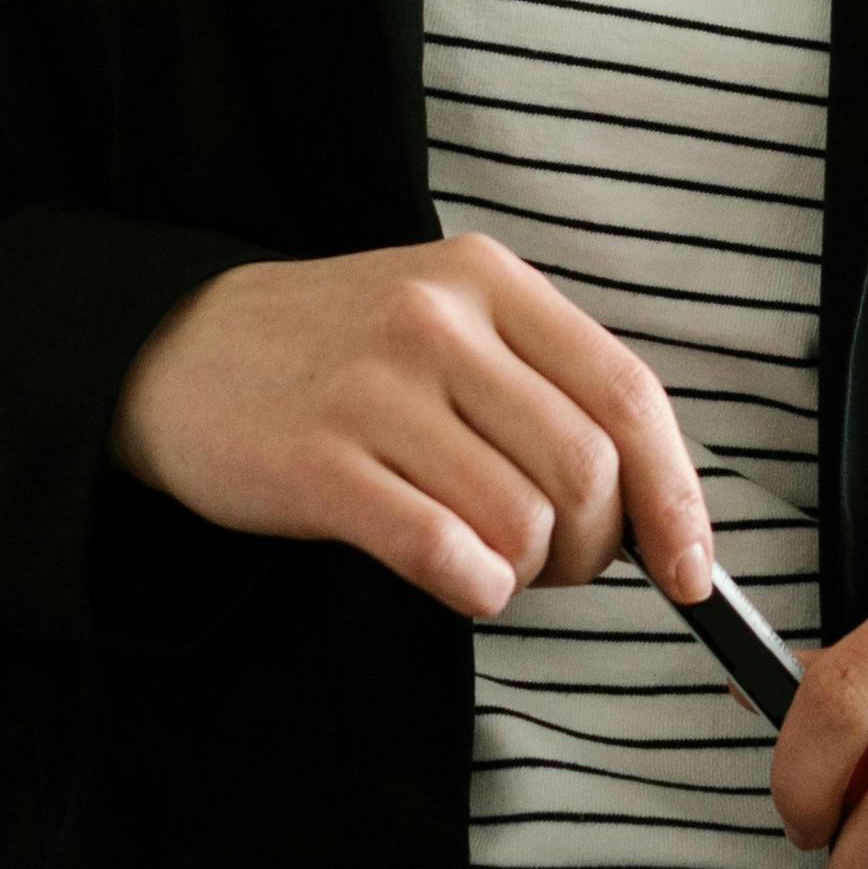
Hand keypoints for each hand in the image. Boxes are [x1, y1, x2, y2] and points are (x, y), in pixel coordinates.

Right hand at [111, 233, 719, 619]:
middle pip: (586, 467)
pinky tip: (457, 579)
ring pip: (522, 519)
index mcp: (485, 280)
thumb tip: (656, 508)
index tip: (691, 570)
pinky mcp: (320, 461)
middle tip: (555, 561)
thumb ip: (543, 389)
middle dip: (596, 548)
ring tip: (487, 560)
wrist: (176, 354)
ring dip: (526, 572)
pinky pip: (443, 551)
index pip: (627, 392)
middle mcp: (438, 321)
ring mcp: (375, 388)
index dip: (675, 494)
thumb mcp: (446, 325)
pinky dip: (474, 588)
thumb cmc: (336, 356)